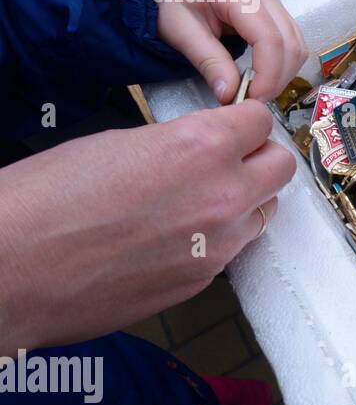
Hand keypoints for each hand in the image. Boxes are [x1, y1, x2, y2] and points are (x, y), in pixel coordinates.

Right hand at [0, 102, 295, 355]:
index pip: (261, 121)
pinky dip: (212, 241)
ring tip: (191, 204)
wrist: (9, 270)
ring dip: (240, 204)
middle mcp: (222, 196)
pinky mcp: (202, 283)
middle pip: (281, 168)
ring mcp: (217, 246)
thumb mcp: (118, 143)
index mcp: (200, 148)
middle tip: (227, 162)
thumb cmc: (44, 199)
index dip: (243, 122)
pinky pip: (229, 252)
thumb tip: (204, 147)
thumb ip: (178, 143)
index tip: (230, 127)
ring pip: (261, 214)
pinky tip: (168, 240)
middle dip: (258, 160)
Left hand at [158, 0, 307, 103]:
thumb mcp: (179, 30)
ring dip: (283, 75)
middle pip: (290, 44)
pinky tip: (263, 76)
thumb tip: (229, 94)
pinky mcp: (278, 12)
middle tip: (251, 100)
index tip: (251, 99)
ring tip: (256, 90)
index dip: (268, 74)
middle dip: (276, 79)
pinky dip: (283, 65)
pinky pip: (293, 43)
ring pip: (297, 46)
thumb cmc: (174, 2)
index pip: (269, 39)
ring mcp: (274, 2)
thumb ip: (207, 60)